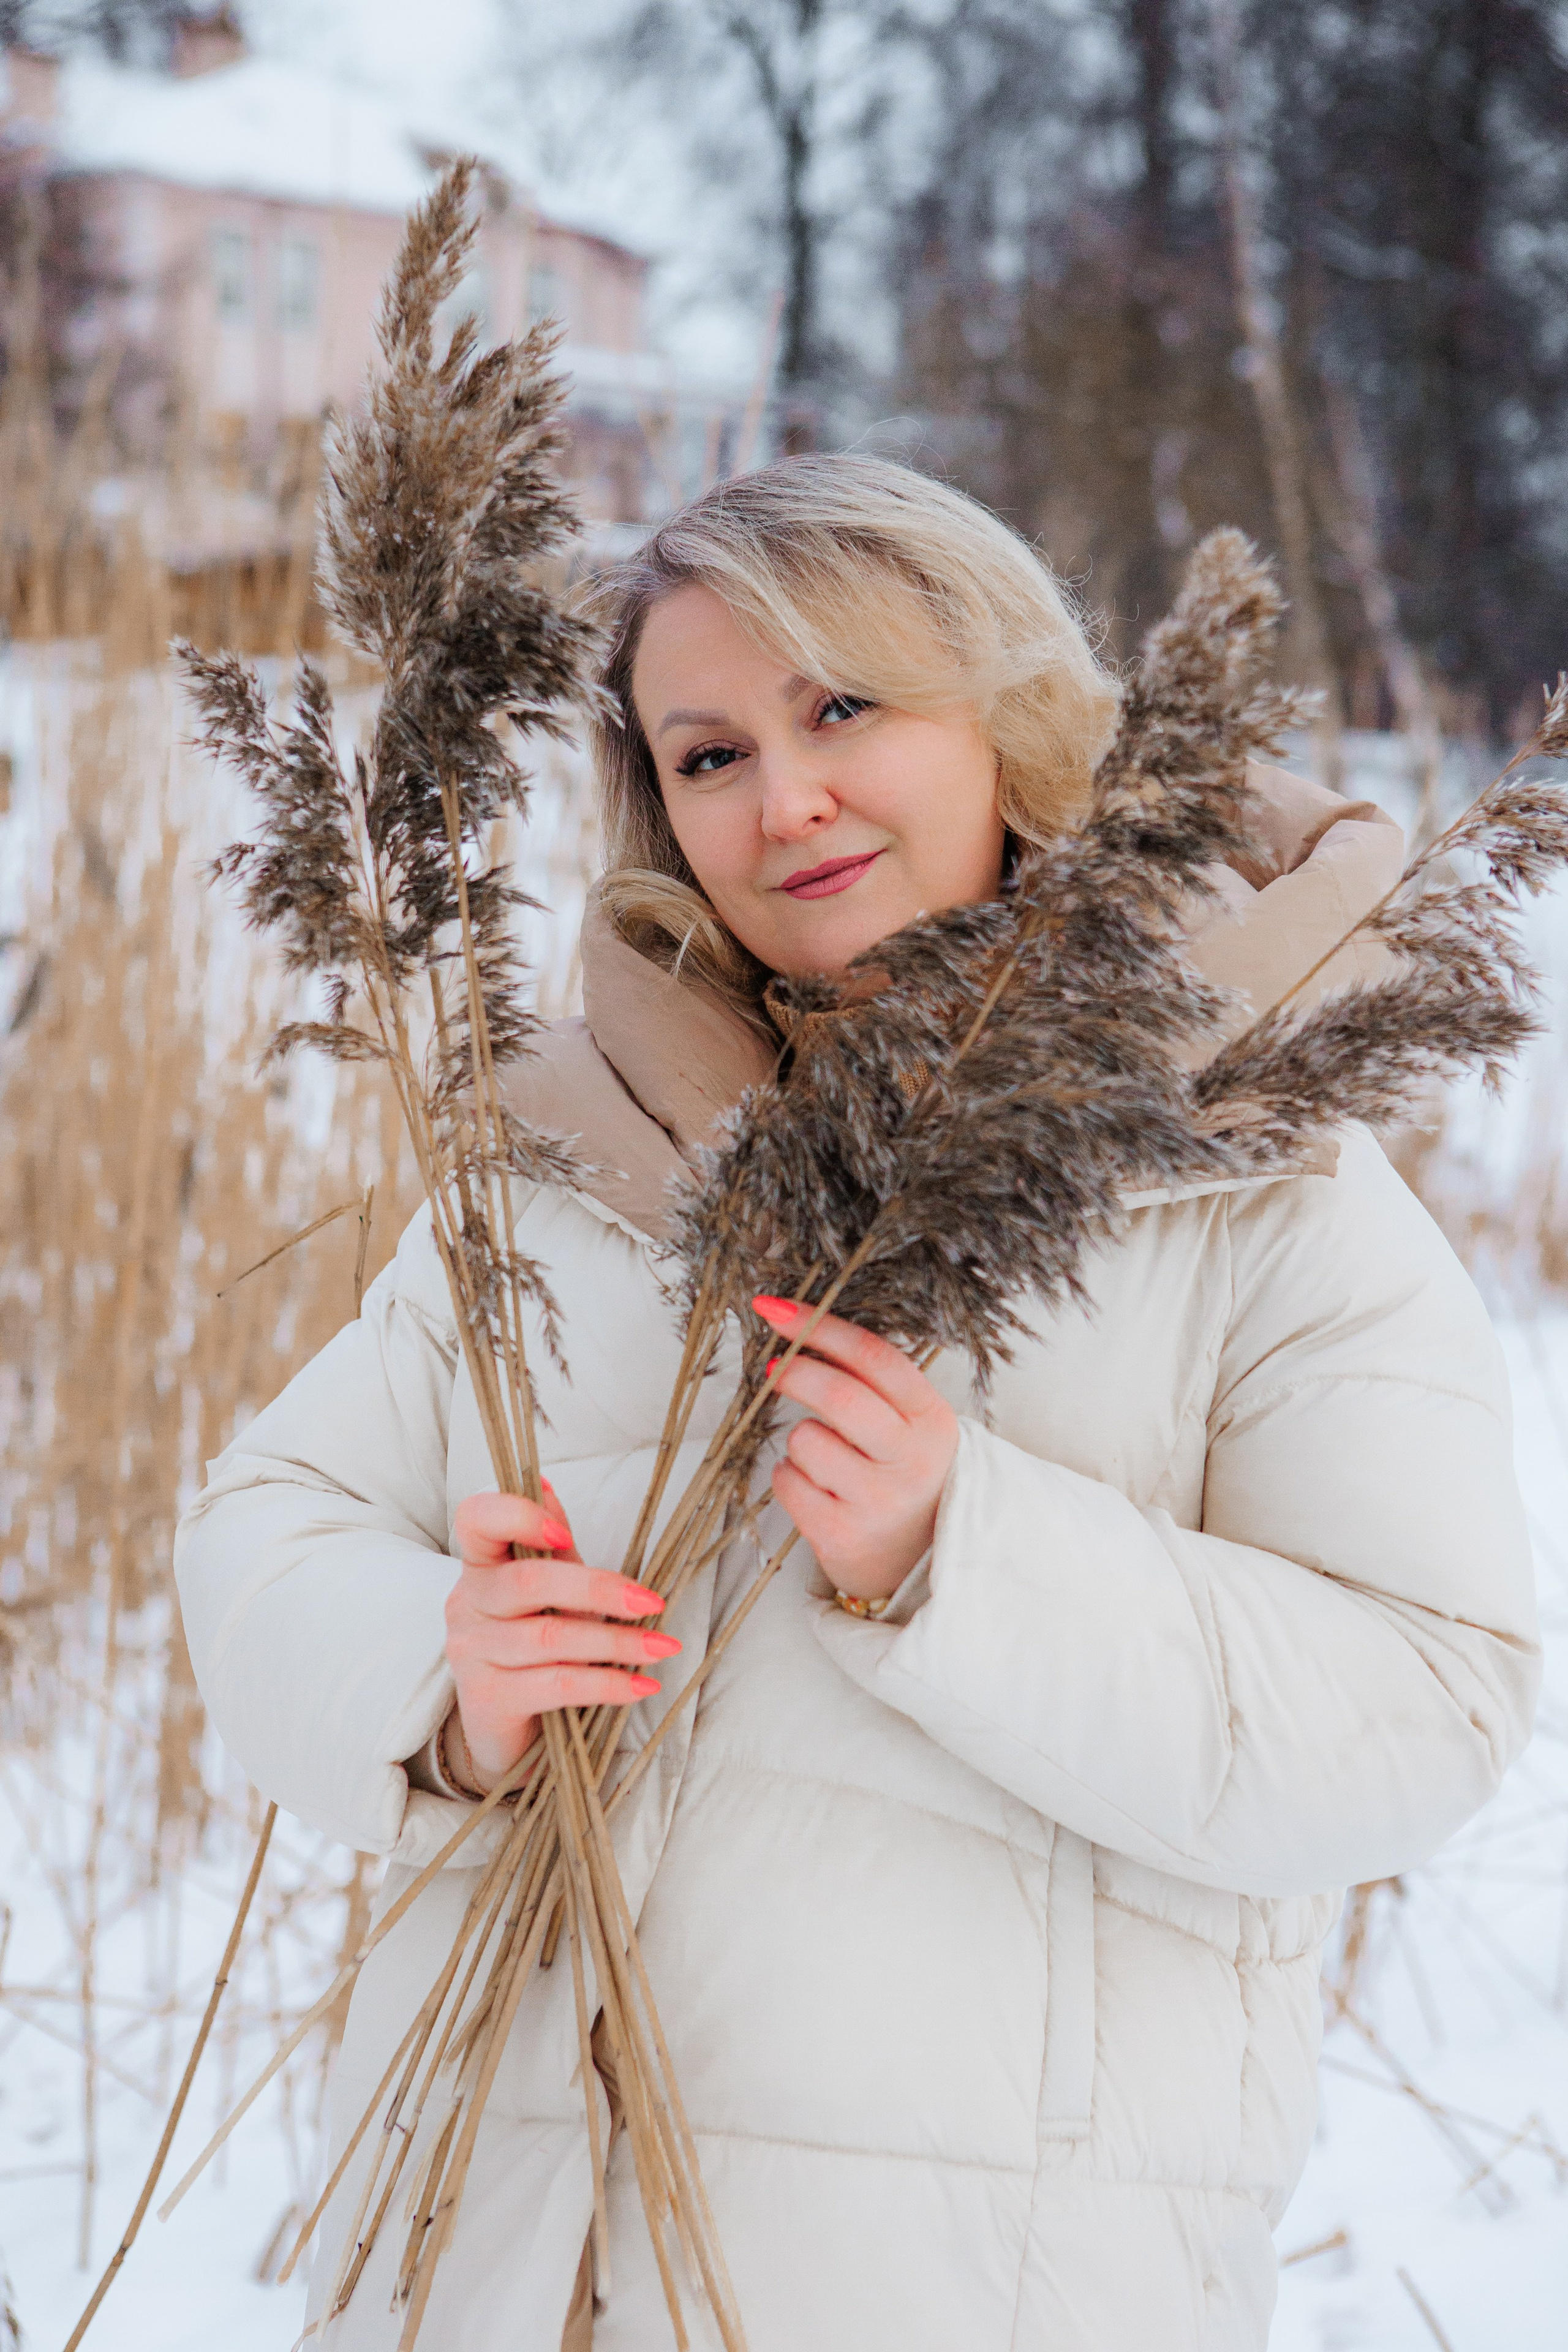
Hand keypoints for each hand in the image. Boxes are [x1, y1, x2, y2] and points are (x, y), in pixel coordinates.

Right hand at [444, 1487, 678, 1790]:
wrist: (507, 1726)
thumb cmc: (533, 1641)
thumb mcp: (546, 1589)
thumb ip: (550, 1545)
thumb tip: (545, 1484)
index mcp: (480, 1564)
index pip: (476, 1519)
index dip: (518, 1516)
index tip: (565, 1534)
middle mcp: (466, 1603)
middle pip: (529, 1582)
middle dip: (599, 1589)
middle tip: (652, 1603)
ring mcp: (472, 1652)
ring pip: (550, 1638)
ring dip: (617, 1643)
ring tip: (663, 1649)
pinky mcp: (488, 1699)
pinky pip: (556, 1685)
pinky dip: (607, 1685)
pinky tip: (642, 1686)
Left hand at [752, 1297, 957, 1603]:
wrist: (921, 1563)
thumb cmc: (903, 1477)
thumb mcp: (911, 1426)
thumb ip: (871, 1384)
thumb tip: (797, 1328)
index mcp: (931, 1420)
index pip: (873, 1358)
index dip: (819, 1327)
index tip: (776, 1310)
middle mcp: (911, 1461)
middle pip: (838, 1396)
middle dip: (796, 1373)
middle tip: (775, 1370)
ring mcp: (878, 1501)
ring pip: (805, 1440)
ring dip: (799, 1440)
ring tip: (823, 1457)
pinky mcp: (843, 1536)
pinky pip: (788, 1482)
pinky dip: (789, 1477)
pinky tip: (815, 1488)